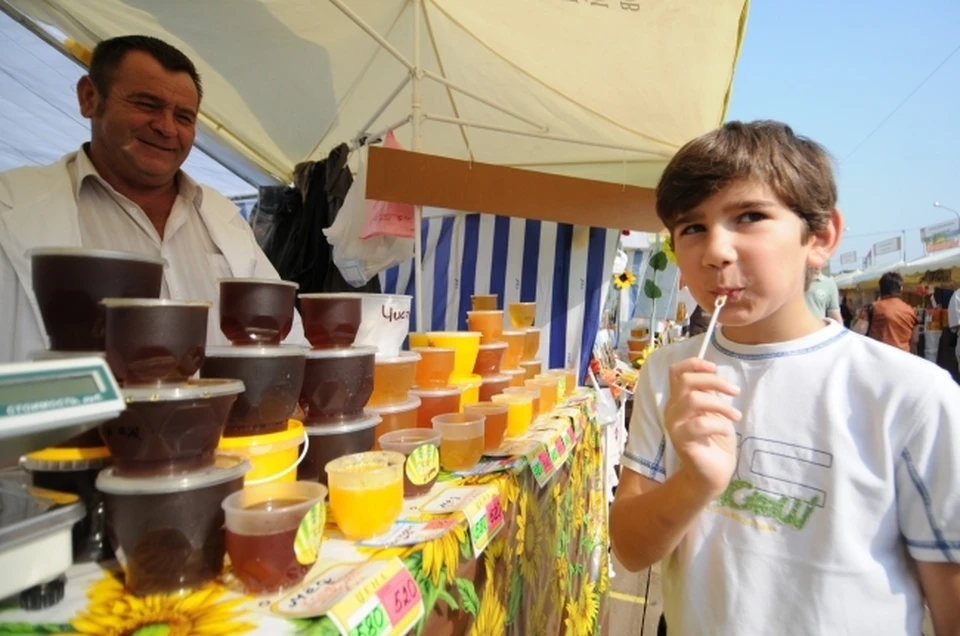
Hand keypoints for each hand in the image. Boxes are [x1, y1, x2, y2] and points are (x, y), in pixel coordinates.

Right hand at [664, 358, 740, 497]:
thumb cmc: (715, 441)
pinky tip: (727, 432)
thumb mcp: (714, 411)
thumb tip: (713, 373)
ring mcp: (674, 425)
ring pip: (693, 400)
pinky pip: (700, 424)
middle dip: (714, 381)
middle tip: (735, 392)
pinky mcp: (681, 441)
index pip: (676, 372)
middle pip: (686, 381)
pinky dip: (719, 425)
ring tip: (736, 416)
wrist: (713, 473)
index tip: (713, 367)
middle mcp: (673, 410)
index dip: (693, 363)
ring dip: (720, 405)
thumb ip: (709, 394)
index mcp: (679, 399)